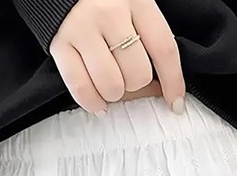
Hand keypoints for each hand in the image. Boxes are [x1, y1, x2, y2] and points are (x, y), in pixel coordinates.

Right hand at [50, 0, 185, 114]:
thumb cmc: (103, 1)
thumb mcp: (133, 5)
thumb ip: (147, 38)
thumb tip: (161, 89)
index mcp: (137, 0)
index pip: (164, 49)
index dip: (173, 82)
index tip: (176, 104)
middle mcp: (109, 13)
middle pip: (137, 73)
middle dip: (136, 84)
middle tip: (127, 76)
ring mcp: (82, 29)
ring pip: (111, 85)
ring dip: (114, 94)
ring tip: (110, 83)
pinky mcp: (60, 45)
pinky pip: (81, 88)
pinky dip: (92, 102)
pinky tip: (98, 102)